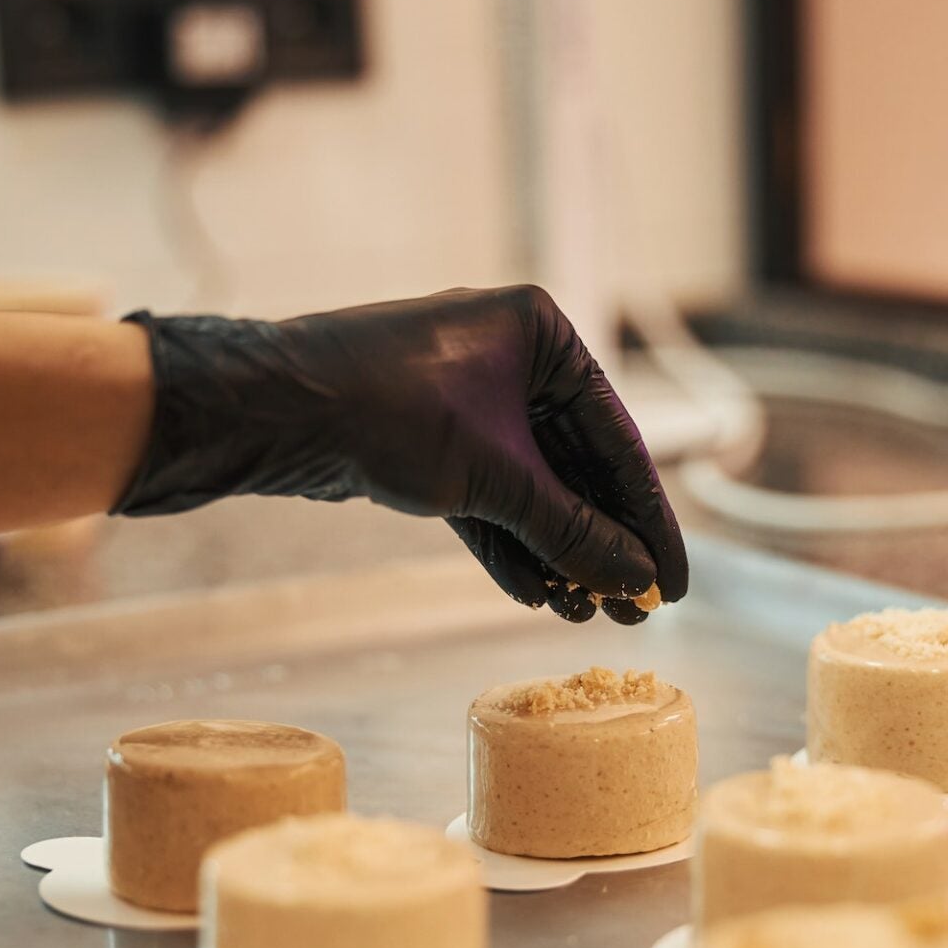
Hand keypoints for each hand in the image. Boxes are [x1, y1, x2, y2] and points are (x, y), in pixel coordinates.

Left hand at [114, 286, 685, 622]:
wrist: (274, 410)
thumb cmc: (388, 410)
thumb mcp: (497, 477)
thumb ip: (573, 532)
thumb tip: (636, 582)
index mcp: (542, 333)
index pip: (618, 439)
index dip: (650, 519)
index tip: (674, 583)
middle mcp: (510, 359)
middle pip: (578, 469)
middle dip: (600, 544)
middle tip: (631, 612)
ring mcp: (467, 399)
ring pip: (532, 489)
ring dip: (558, 553)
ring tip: (584, 614)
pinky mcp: (430, 439)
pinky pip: (489, 498)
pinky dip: (510, 544)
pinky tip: (537, 594)